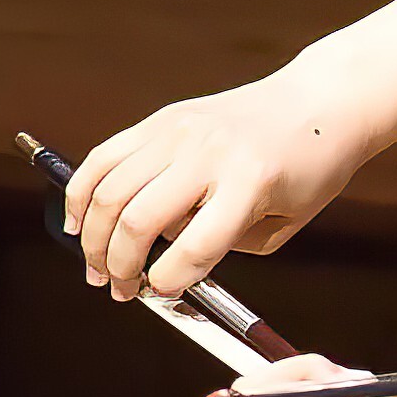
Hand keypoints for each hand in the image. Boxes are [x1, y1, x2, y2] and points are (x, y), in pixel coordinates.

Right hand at [64, 72, 369, 309]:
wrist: (318, 103)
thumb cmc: (309, 169)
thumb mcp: (284, 223)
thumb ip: (226, 246)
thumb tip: (165, 265)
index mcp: (249, 182)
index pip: (193, 246)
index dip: (167, 282)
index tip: (160, 293)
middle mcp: (208, 153)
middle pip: (139, 220)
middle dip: (120, 266)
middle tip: (119, 290)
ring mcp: (179, 131)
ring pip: (110, 191)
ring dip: (93, 238)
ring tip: (97, 267)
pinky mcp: (161, 120)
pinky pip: (104, 157)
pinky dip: (81, 193)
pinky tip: (77, 222)